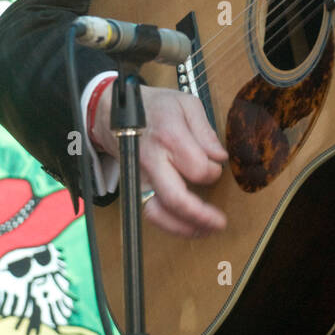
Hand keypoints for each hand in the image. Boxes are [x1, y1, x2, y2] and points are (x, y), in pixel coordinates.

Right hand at [93, 84, 227, 237]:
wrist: (114, 114)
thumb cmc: (155, 108)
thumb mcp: (186, 104)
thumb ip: (205, 131)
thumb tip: (219, 156)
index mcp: (168, 136)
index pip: (197, 167)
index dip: (213, 171)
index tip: (217, 164)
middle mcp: (152, 161)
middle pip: (176, 198)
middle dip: (200, 215)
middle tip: (220, 222)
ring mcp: (140, 178)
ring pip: (159, 213)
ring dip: (184, 228)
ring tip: (207, 230)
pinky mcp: (135, 187)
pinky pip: (151, 213)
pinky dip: (170, 226)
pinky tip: (189, 228)